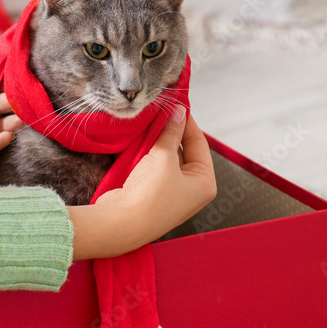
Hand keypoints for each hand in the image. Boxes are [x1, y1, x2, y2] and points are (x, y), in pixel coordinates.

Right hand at [68, 107, 216, 259]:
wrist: (121, 223)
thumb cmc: (150, 195)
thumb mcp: (164, 157)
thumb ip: (171, 132)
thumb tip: (178, 111)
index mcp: (205, 183)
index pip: (199, 143)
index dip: (186, 122)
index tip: (175, 104)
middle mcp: (191, 189)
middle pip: (183, 150)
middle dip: (170, 131)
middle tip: (160, 111)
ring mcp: (171, 193)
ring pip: (166, 158)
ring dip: (156, 141)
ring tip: (149, 122)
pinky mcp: (152, 194)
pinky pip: (153, 167)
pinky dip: (147, 154)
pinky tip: (139, 139)